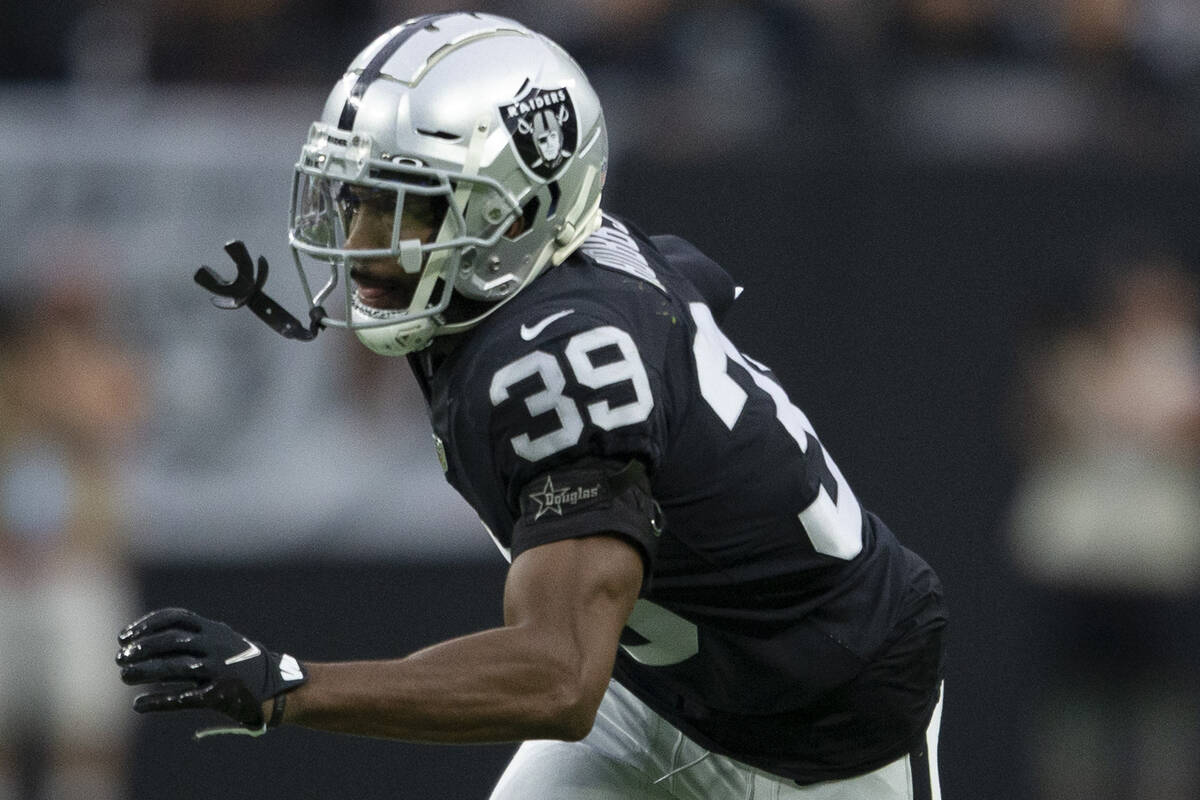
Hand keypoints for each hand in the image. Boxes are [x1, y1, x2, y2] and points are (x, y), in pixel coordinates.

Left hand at [116, 607, 305, 732]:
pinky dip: (159, 700)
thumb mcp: (221, 641)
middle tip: (120, 658)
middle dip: (142, 648)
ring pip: (174, 668)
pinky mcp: (219, 695)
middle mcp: (216, 646)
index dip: (146, 625)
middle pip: (171, 642)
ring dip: (145, 671)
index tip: (124, 636)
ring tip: (124, 676)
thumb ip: (191, 639)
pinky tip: (139, 704)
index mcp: (214, 630)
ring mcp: (219, 670)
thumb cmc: (239, 663)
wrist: (277, 687)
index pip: (175, 618)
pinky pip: (184, 697)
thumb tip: (143, 642)